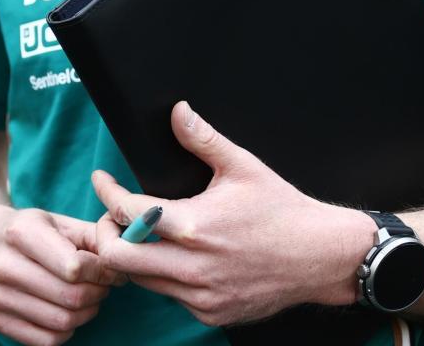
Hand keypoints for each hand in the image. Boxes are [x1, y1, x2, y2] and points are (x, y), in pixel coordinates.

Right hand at [0, 205, 122, 345]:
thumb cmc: (33, 231)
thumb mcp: (60, 222)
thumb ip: (94, 237)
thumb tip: (121, 263)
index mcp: (20, 232)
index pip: (74, 267)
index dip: (101, 271)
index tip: (106, 268)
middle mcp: (3, 264)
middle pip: (71, 297)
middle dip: (98, 293)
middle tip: (102, 285)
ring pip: (62, 321)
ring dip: (86, 312)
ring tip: (87, 297)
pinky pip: (47, 340)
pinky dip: (66, 329)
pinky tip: (66, 310)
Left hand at [91, 101, 370, 327]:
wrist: (322, 257)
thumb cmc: (282, 209)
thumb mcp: (243, 167)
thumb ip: (203, 139)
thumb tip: (177, 110)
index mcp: (196, 226)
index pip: (128, 211)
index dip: (106, 192)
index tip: (101, 180)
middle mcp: (195, 266)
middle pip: (118, 258)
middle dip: (105, 233)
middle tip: (110, 216)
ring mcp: (202, 295)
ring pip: (139, 280)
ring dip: (130, 257)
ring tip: (136, 235)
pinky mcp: (211, 313)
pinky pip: (168, 296)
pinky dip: (160, 277)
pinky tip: (169, 258)